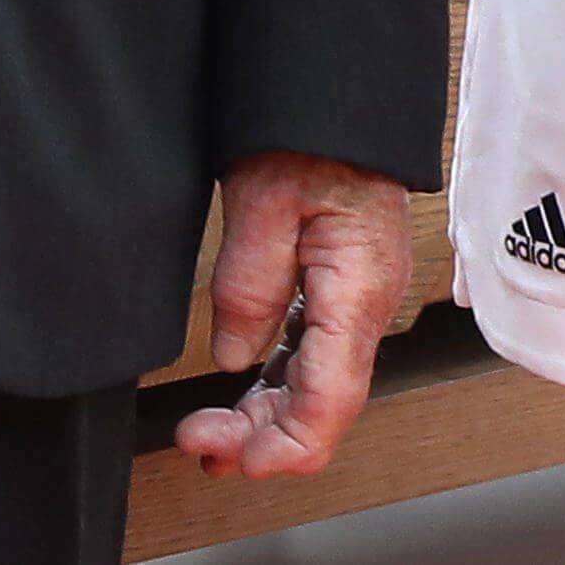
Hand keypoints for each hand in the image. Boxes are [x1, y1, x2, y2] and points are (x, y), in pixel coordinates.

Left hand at [171, 152, 420, 477]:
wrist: (340, 106)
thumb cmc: (314, 137)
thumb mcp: (263, 199)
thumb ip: (248, 285)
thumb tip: (233, 358)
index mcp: (358, 290)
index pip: (330, 401)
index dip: (282, 447)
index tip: (232, 458)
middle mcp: (368, 306)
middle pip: (324, 407)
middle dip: (261, 438)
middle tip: (196, 438)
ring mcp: (359, 302)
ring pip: (319, 390)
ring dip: (266, 420)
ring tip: (210, 431)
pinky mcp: (343, 294)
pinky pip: (314, 359)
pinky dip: (278, 389)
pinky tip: (243, 398)